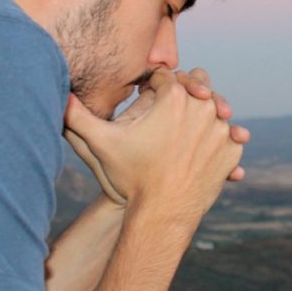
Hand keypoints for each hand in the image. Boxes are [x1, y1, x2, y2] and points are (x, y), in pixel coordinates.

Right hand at [63, 70, 241, 217]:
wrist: (162, 215)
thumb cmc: (130, 177)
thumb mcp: (100, 144)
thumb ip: (78, 116)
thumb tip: (58, 94)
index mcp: (174, 97)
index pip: (164, 74)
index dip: (152, 84)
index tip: (145, 96)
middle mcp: (204, 106)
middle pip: (197, 81)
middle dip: (183, 89)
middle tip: (169, 107)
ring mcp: (222, 127)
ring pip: (216, 105)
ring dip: (203, 112)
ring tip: (185, 128)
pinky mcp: (233, 147)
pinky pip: (230, 132)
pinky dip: (218, 137)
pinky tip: (203, 146)